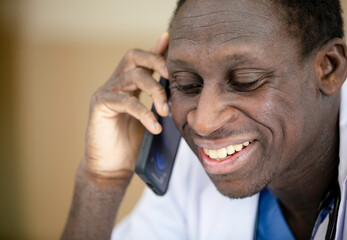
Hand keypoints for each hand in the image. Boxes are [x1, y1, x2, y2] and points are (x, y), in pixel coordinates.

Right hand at [83, 33, 168, 178]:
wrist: (112, 169)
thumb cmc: (133, 146)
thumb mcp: (152, 120)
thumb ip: (160, 104)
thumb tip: (178, 94)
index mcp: (129, 85)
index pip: (143, 60)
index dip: (157, 48)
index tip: (171, 39)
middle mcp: (116, 84)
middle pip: (134, 56)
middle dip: (156, 61)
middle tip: (172, 77)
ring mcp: (106, 93)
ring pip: (133, 76)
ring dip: (155, 91)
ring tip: (165, 111)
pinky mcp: (100, 106)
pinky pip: (126, 101)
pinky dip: (144, 112)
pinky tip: (154, 126)